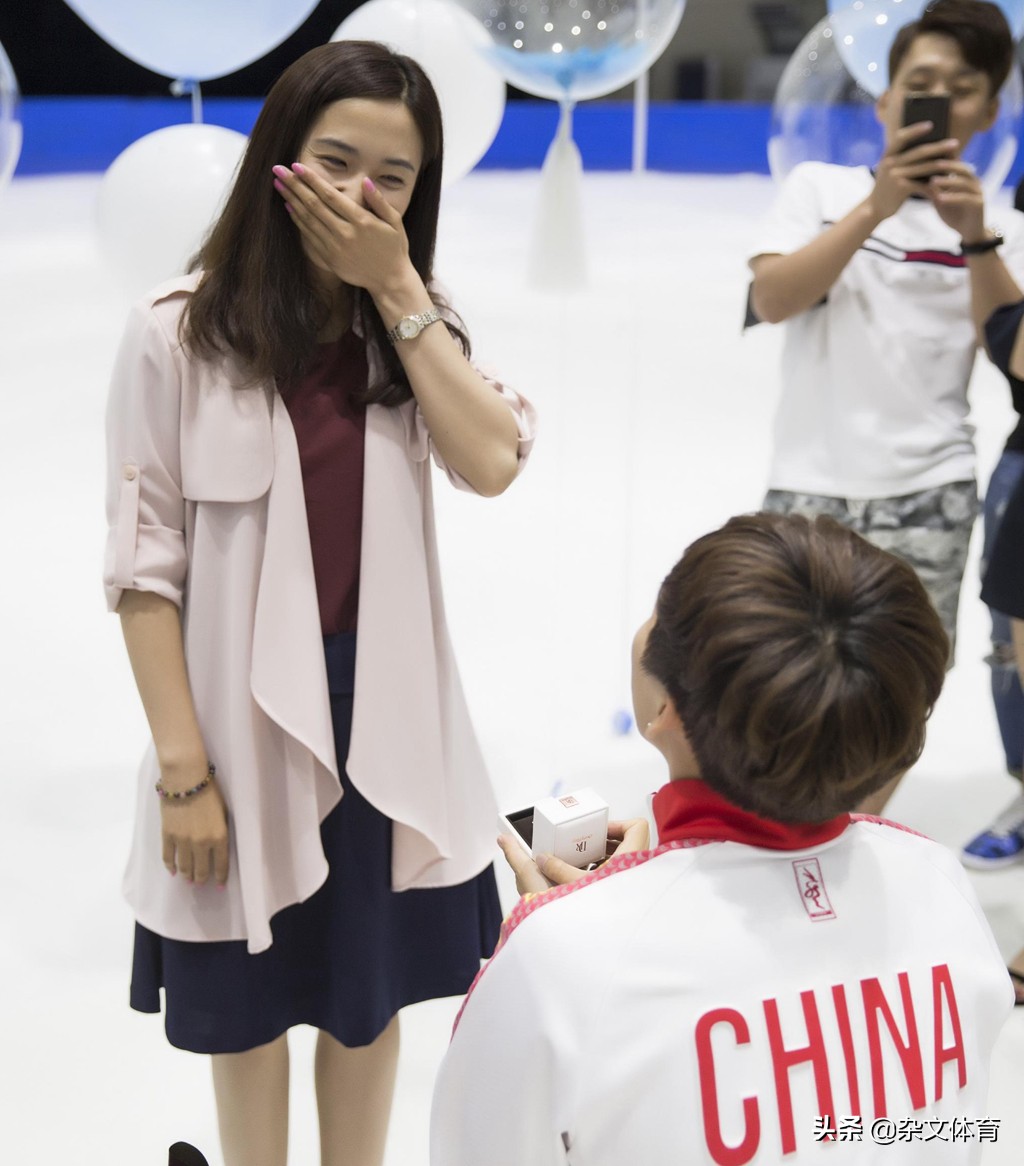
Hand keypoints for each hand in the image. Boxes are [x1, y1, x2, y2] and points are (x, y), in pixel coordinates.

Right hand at [159, 766, 229, 886]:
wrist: (186, 779)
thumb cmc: (210, 791)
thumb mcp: (224, 811)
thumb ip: (221, 830)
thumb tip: (218, 845)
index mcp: (219, 836)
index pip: (221, 864)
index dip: (221, 877)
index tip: (220, 886)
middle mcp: (201, 843)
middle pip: (201, 869)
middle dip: (201, 879)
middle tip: (200, 884)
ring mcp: (182, 841)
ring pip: (184, 866)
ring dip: (187, 875)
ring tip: (188, 880)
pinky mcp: (167, 835)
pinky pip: (168, 856)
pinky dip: (170, 866)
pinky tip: (173, 871)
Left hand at [272, 163, 415, 297]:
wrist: (389, 281)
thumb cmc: (393, 248)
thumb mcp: (395, 222)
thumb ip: (379, 201)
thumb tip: (365, 181)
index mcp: (362, 221)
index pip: (331, 195)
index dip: (312, 180)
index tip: (297, 166)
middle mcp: (346, 233)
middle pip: (314, 205)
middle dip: (295, 185)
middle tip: (278, 170)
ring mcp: (336, 248)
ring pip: (308, 220)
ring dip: (291, 200)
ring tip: (278, 184)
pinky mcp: (330, 258)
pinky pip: (310, 236)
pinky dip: (298, 220)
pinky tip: (289, 207)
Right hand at [497, 816, 651, 897]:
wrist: (622, 938)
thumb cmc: (613, 912)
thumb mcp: (580, 885)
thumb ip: (560, 870)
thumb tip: (544, 860)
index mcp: (633, 858)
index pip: (636, 826)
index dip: (618, 824)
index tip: (599, 831)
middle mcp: (640, 867)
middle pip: (628, 840)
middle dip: (605, 841)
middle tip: (587, 844)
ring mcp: (637, 880)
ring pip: (625, 858)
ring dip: (605, 857)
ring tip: (585, 862)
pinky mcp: (632, 892)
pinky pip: (621, 874)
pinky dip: (606, 873)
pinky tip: (589, 881)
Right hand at [868, 122, 960, 221]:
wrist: (875, 208)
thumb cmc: (887, 187)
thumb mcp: (890, 170)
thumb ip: (902, 159)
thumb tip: (928, 148)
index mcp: (887, 155)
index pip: (901, 137)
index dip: (915, 130)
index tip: (930, 124)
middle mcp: (890, 163)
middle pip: (919, 151)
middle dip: (939, 146)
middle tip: (955, 143)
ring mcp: (894, 175)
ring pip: (924, 167)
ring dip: (942, 163)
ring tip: (954, 161)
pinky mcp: (900, 188)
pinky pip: (922, 184)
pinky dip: (934, 185)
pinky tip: (945, 184)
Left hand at [926, 160, 986, 242]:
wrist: (969, 232)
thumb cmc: (954, 213)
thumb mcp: (939, 200)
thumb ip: (930, 189)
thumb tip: (912, 178)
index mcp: (964, 178)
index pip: (954, 163)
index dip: (942, 158)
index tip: (924, 156)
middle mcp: (973, 181)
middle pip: (960, 168)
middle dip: (946, 165)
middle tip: (930, 164)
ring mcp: (977, 192)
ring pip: (964, 182)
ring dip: (948, 181)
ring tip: (933, 181)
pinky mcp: (979, 204)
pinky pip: (965, 199)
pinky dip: (952, 197)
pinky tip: (940, 199)